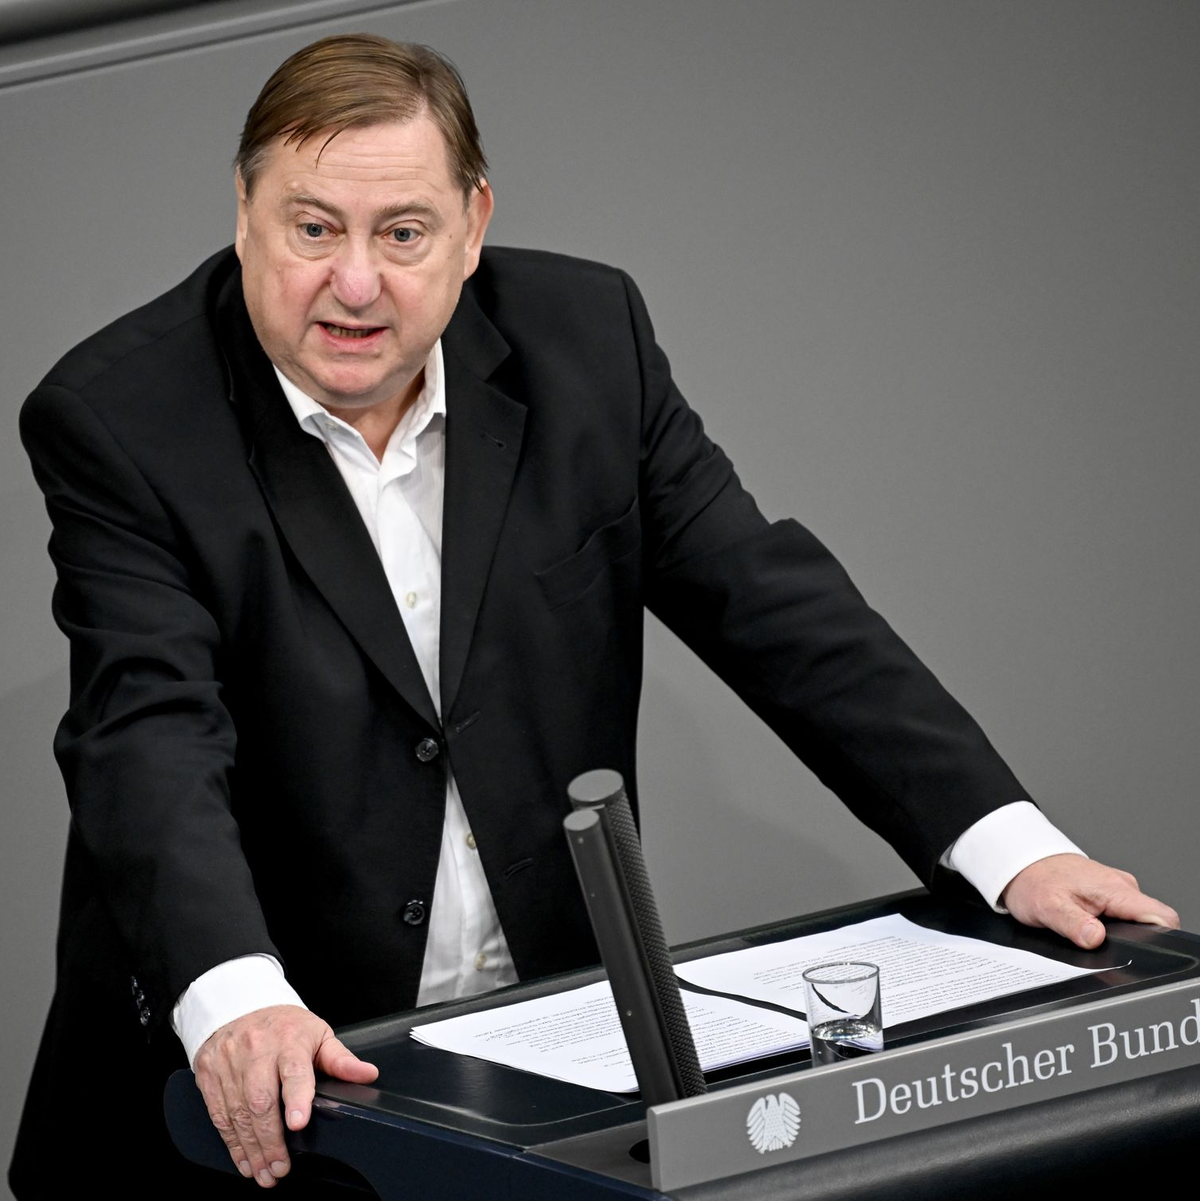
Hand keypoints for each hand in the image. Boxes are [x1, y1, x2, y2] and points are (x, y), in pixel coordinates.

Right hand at [193, 1004, 377, 1187]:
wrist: (239, 1005)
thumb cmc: (284, 1026)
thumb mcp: (317, 1034)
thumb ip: (340, 1059)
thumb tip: (368, 1074)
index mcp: (289, 1040)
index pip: (294, 1070)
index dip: (297, 1097)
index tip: (298, 1122)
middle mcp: (257, 1051)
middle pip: (262, 1100)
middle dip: (271, 1140)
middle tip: (280, 1168)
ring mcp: (230, 1063)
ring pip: (238, 1113)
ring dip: (251, 1149)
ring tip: (264, 1173)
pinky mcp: (209, 1075)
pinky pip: (219, 1114)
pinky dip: (231, 1142)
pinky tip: (243, 1160)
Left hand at [1001, 854, 1179, 949]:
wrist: (1020, 862)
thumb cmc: (1032, 881)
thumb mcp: (1047, 907)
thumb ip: (1074, 925)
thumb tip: (1096, 938)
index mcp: (1115, 888)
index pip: (1162, 916)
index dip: (1162, 938)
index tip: (1144, 951)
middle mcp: (1120, 885)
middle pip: (1150, 921)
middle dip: (1135, 939)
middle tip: (1103, 945)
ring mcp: (1115, 888)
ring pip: (1135, 918)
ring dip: (1120, 932)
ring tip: (1089, 933)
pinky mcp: (1107, 892)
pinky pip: (1121, 912)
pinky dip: (1110, 924)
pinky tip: (1088, 926)